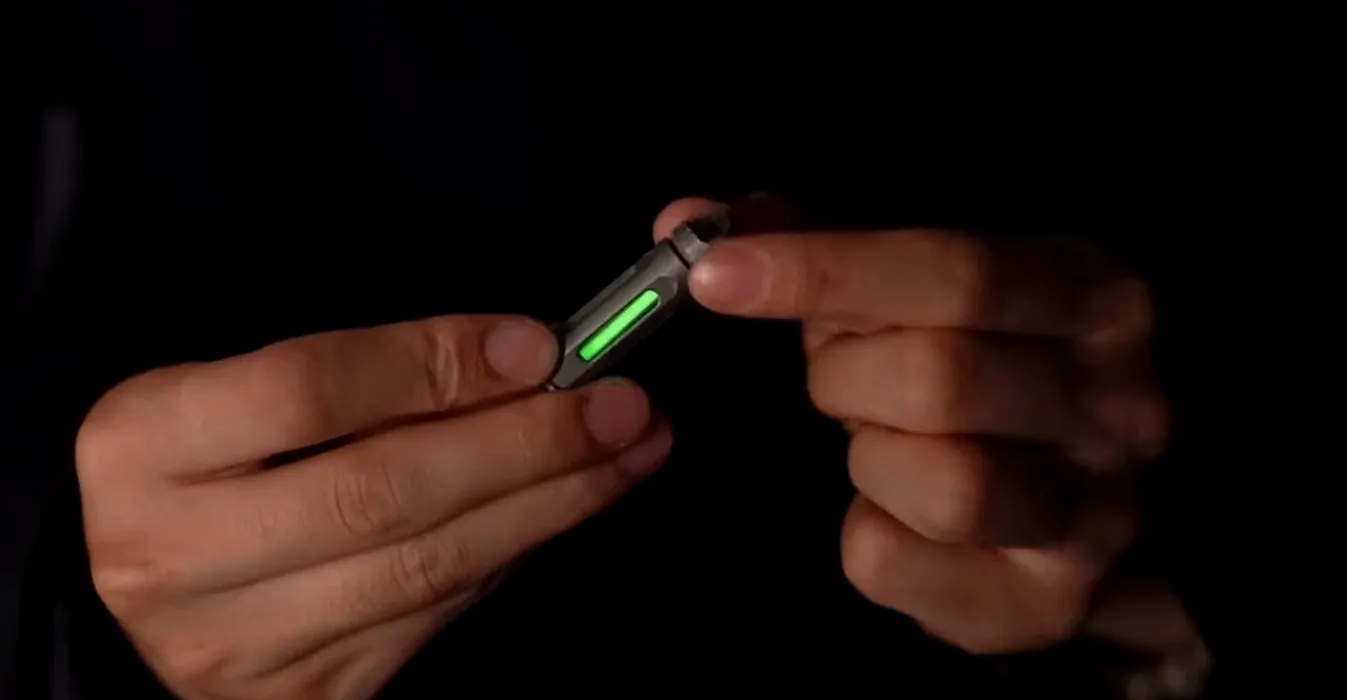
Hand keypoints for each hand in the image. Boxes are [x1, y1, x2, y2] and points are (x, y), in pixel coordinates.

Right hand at [76, 315, 670, 698]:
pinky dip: (510, 554)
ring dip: (548, 503)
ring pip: (425, 569)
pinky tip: (559, 508)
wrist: (151, 577)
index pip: (307, 390)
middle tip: (619, 405)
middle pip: (381, 492)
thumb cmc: (209, 462)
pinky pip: (433, 618)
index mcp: (142, 445)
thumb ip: (362, 372)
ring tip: (626, 453)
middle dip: (524, 444)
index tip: (537, 346)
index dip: (435, 365)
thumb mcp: (237, 389)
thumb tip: (522, 359)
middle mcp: (171, 556)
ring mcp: (234, 646)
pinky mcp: (300, 696)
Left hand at [656, 198, 1166, 653]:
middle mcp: (1120, 404)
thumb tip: (690, 220)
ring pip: (940, 482)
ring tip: (881, 441)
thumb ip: (819, 244)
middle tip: (841, 374)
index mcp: (1093, 295)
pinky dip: (862, 531)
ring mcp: (1097, 511)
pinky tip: (891, 509)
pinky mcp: (1046, 601)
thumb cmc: (974, 366)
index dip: (826, 269)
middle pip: (937, 379)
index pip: (958, 271)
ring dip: (867, 457)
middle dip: (845, 376)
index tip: (717, 274)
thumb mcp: (918, 290)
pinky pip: (893, 564)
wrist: (1067, 498)